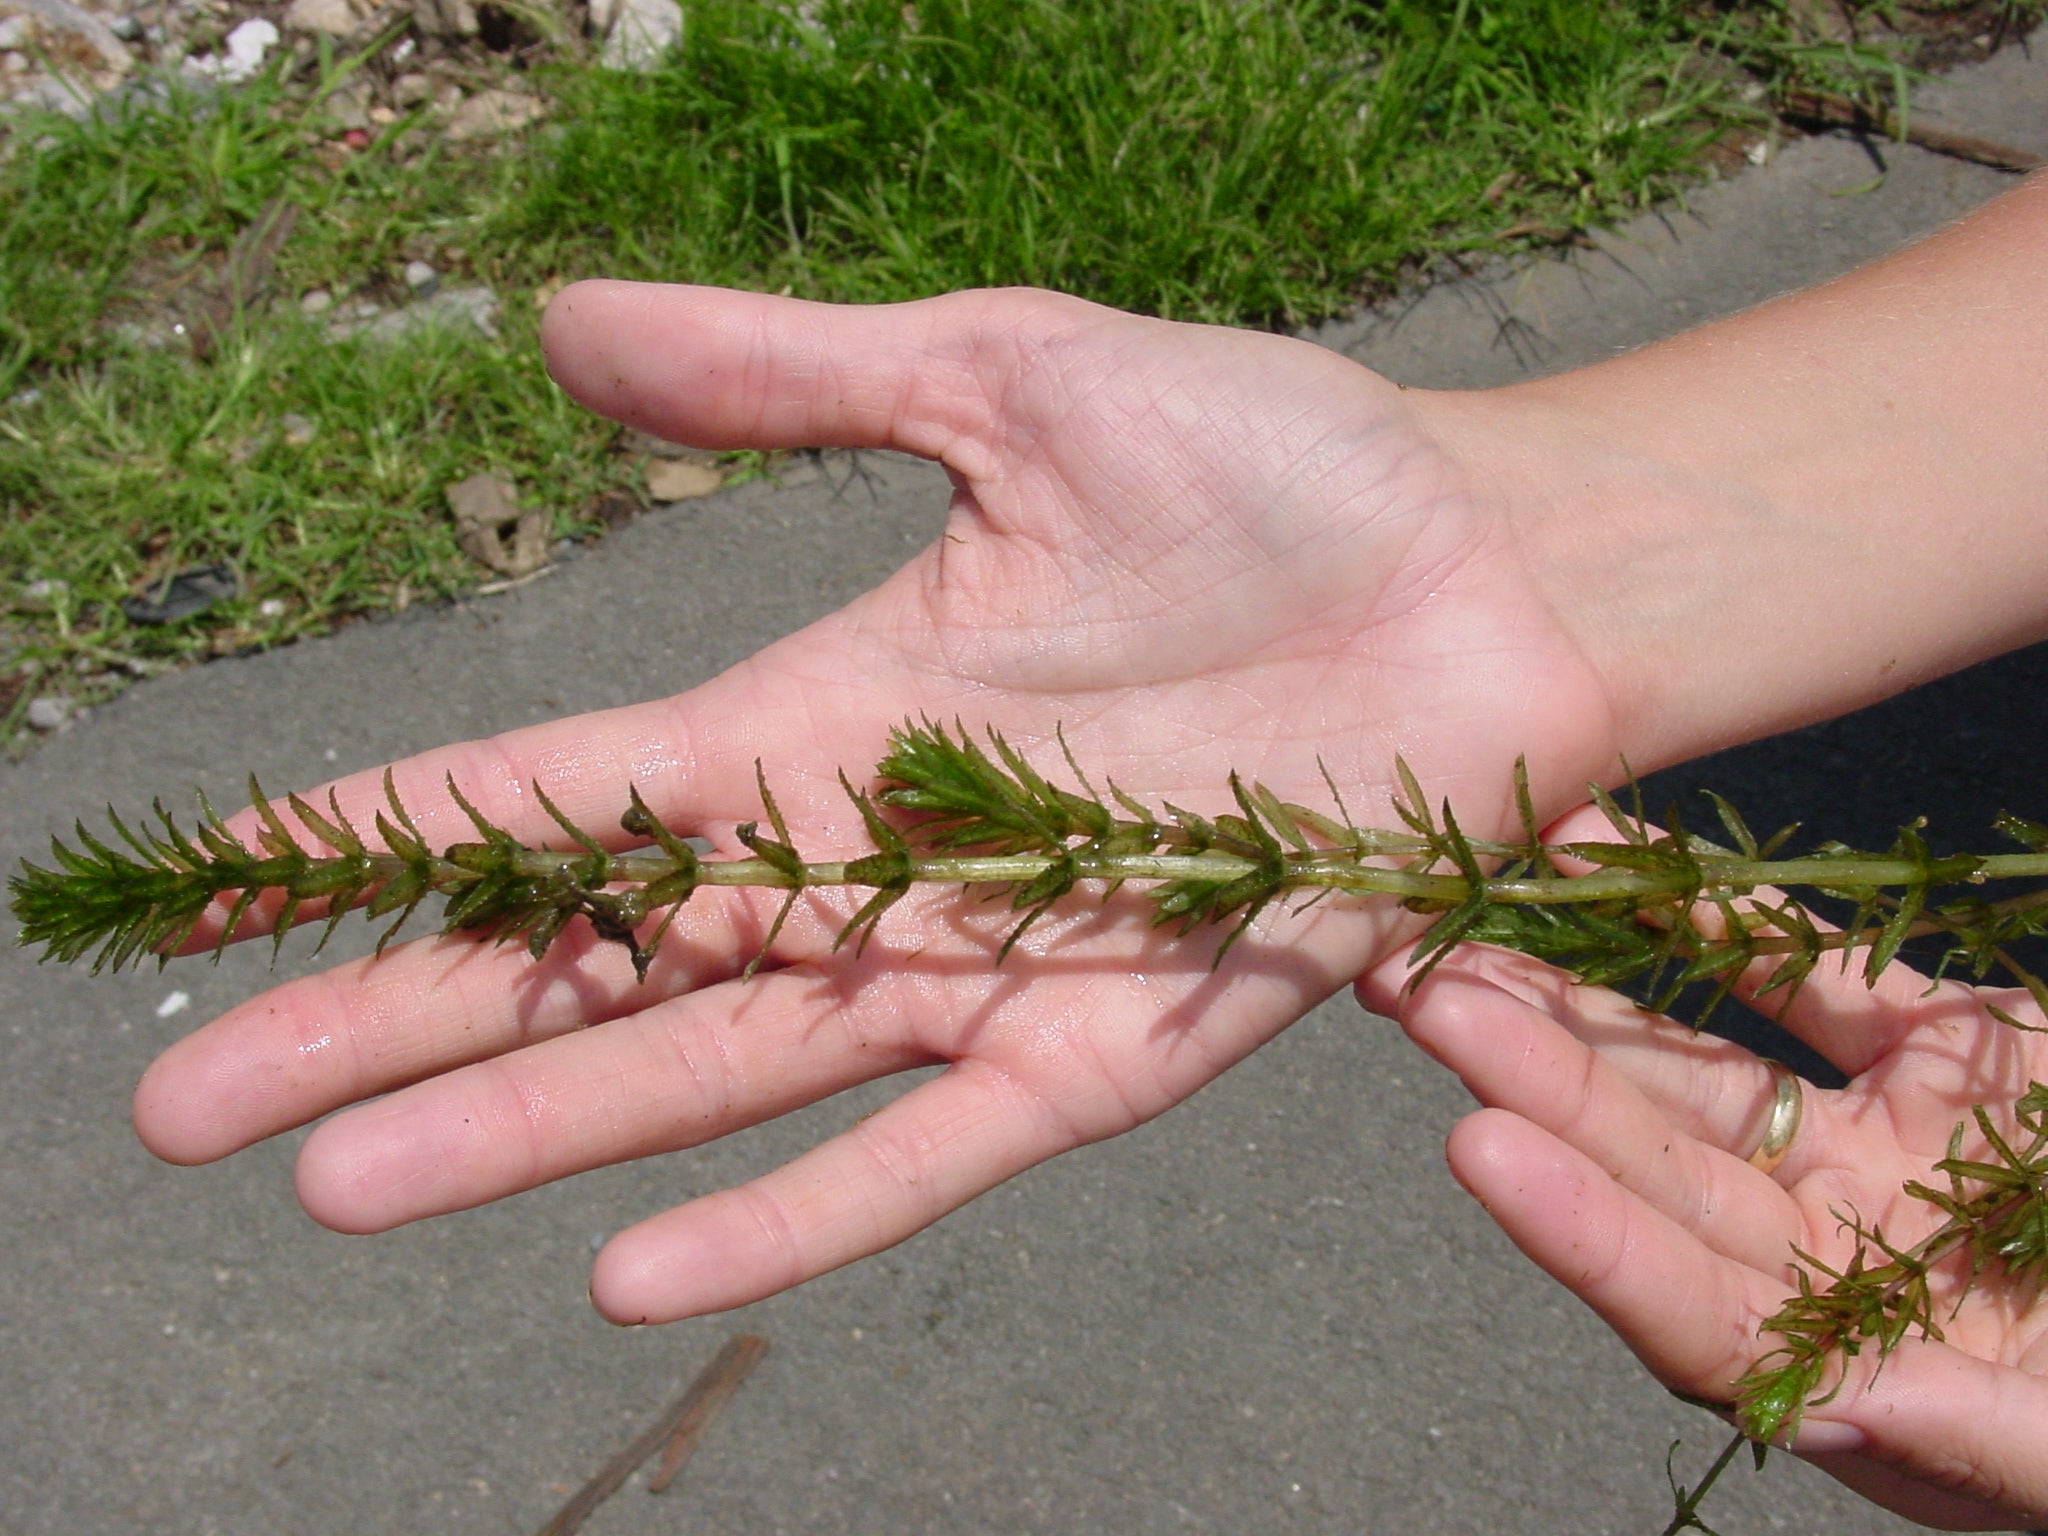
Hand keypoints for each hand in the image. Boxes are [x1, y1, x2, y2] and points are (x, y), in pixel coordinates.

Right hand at [129, 283, 1619, 1323]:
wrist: (1496, 566)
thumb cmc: (1277, 465)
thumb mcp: (1006, 373)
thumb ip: (787, 372)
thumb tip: (552, 330)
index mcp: (826, 713)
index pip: (562, 789)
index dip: (387, 838)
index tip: (213, 889)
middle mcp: (877, 861)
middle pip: (597, 960)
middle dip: (393, 1022)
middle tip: (187, 1106)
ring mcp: (991, 963)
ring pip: (726, 1068)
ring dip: (540, 1128)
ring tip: (346, 1182)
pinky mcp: (1123, 1041)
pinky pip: (941, 1141)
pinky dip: (800, 1206)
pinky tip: (637, 1270)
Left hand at [1359, 807, 2047, 1530]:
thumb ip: (1979, 1444)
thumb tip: (1847, 1422)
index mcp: (1859, 1365)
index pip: (1691, 1304)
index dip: (1587, 1231)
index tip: (1479, 1144)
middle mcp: (1834, 1254)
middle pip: (1656, 1163)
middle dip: (1535, 1076)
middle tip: (1419, 992)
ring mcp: (1876, 1146)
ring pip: (1698, 1058)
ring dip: (1582, 988)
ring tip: (1462, 920)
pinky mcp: (1941, 1055)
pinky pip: (1805, 976)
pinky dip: (1710, 918)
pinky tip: (1607, 858)